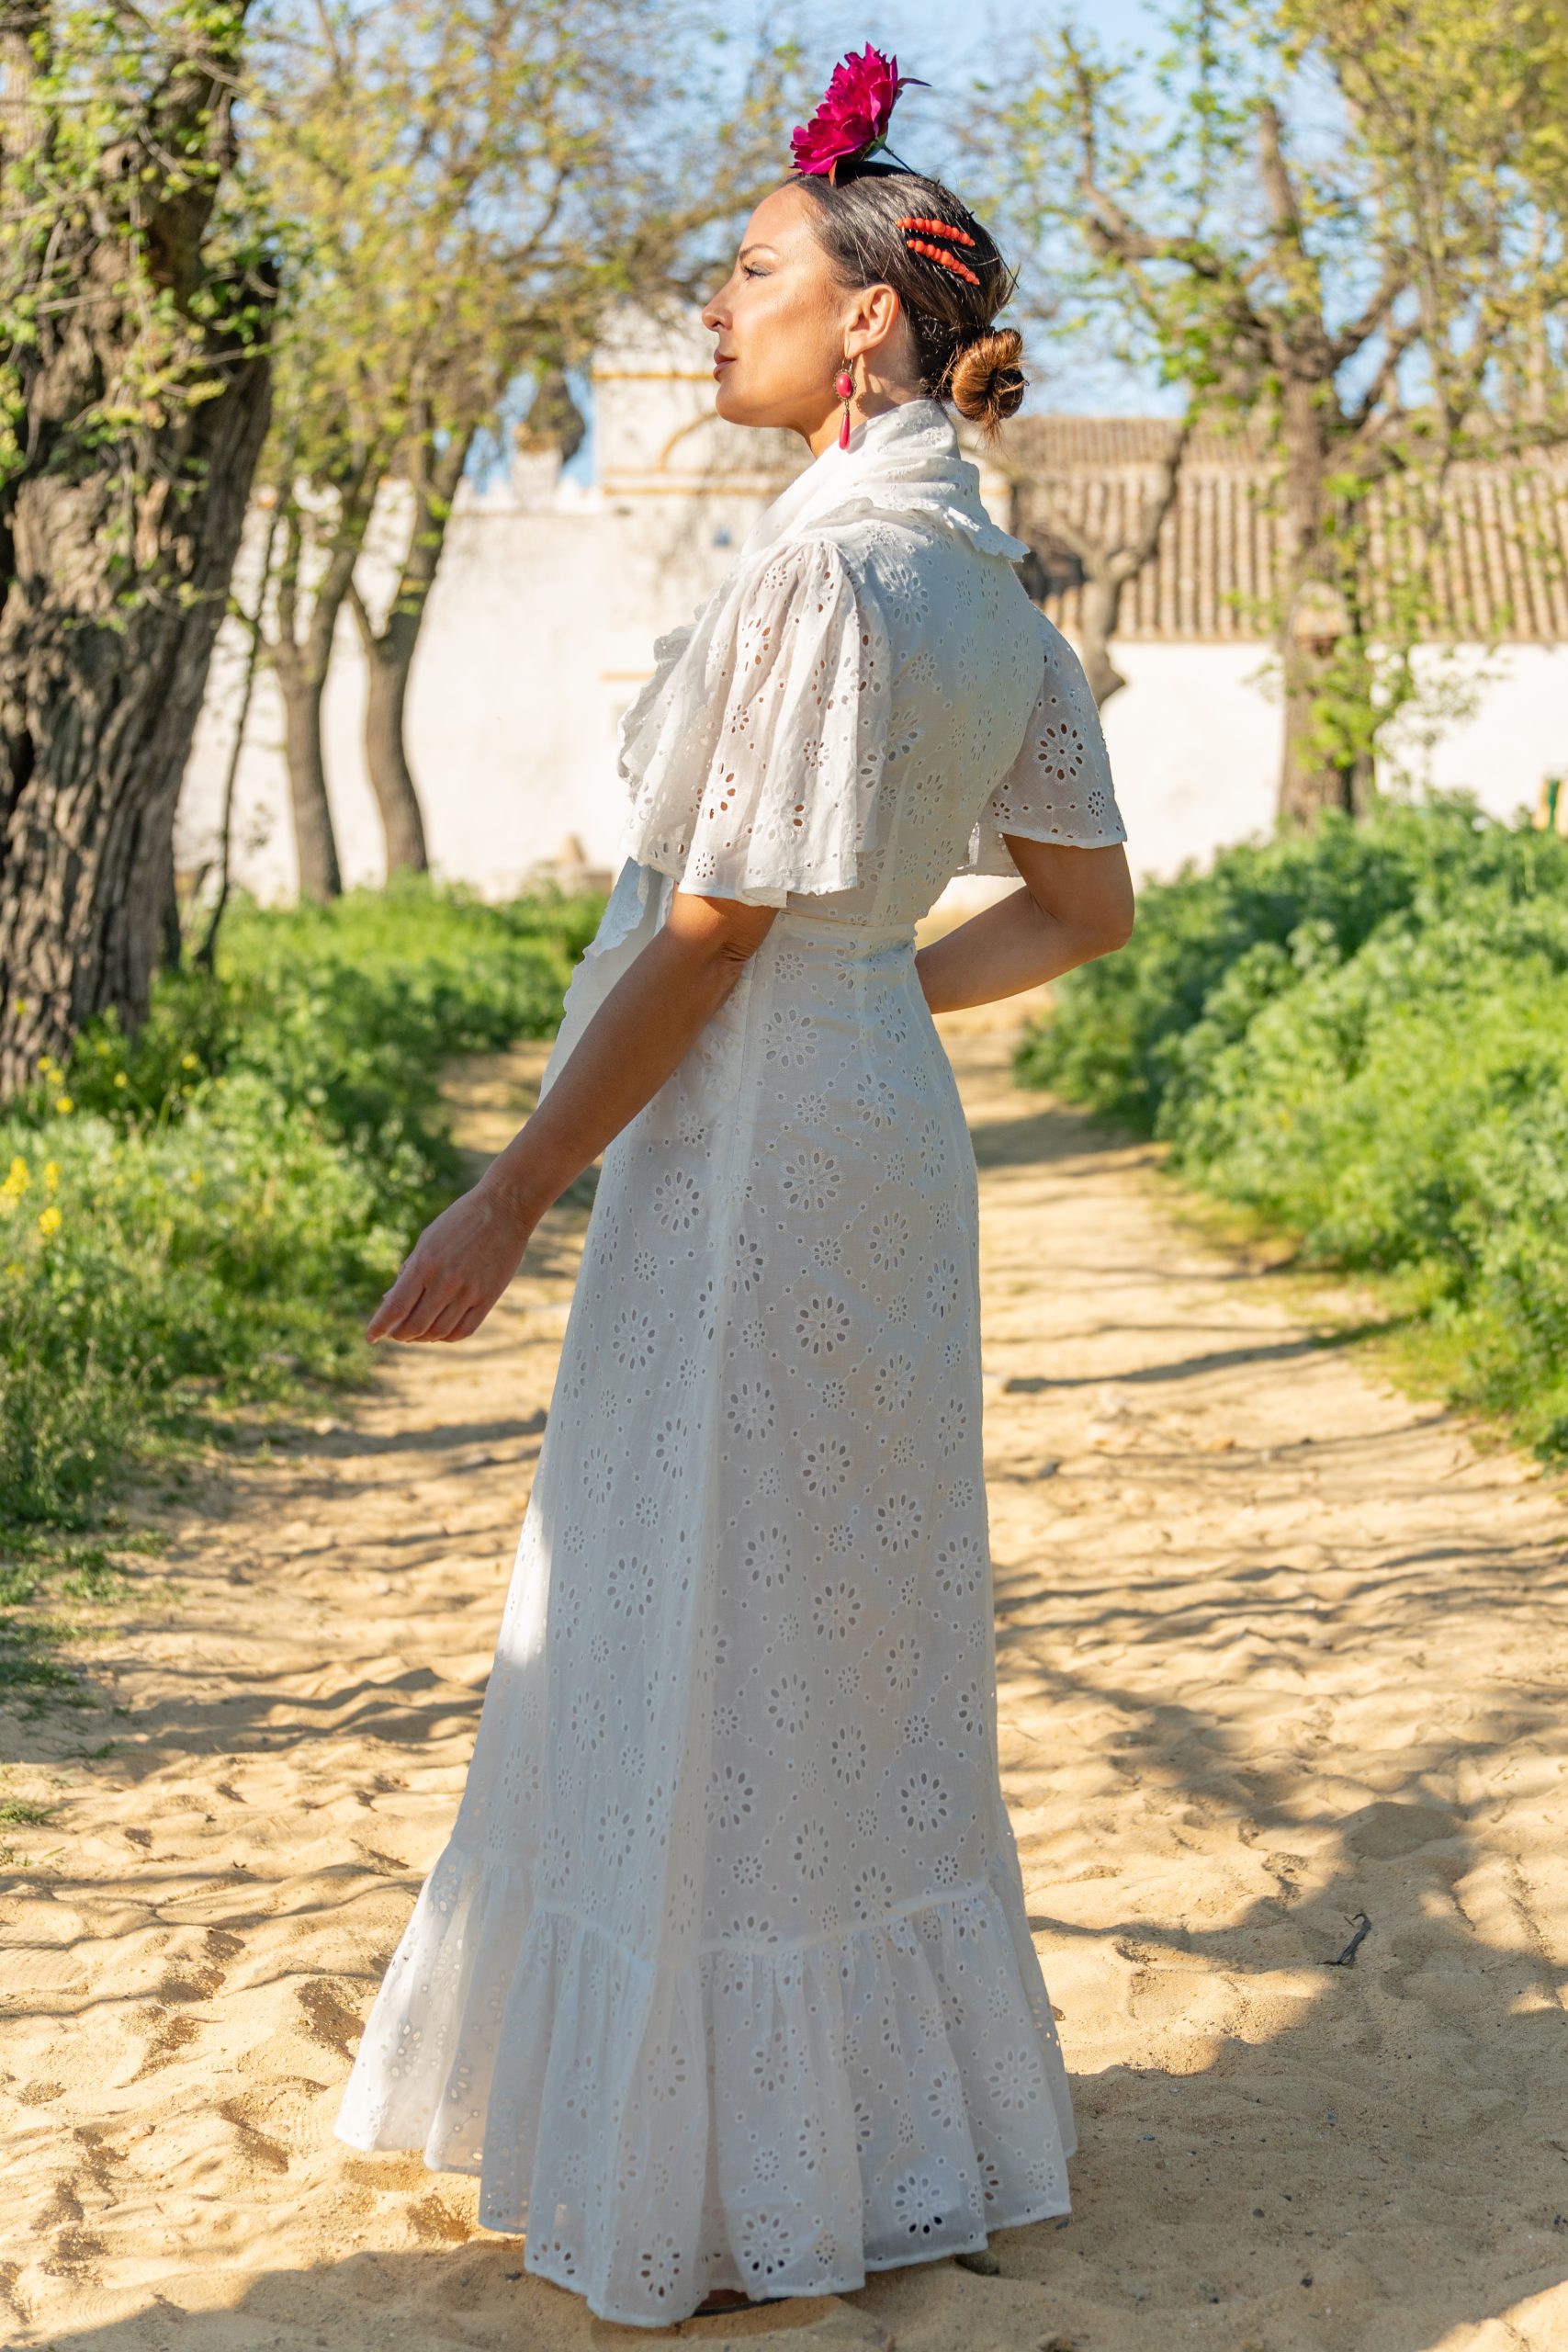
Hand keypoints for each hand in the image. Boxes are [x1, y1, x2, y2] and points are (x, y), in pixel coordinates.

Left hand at [367, 1183, 533, 1343]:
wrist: (503, 1208)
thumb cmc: (459, 1221)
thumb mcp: (427, 1240)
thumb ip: (410, 1271)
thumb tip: (389, 1300)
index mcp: (425, 1263)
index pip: (396, 1306)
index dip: (380, 1326)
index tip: (370, 1337)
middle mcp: (445, 1281)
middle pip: (415, 1326)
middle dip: (400, 1334)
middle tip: (396, 1333)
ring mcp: (469, 1291)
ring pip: (438, 1332)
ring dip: (423, 1337)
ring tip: (417, 1333)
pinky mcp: (489, 1297)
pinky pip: (463, 1330)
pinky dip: (447, 1336)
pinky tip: (440, 1331)